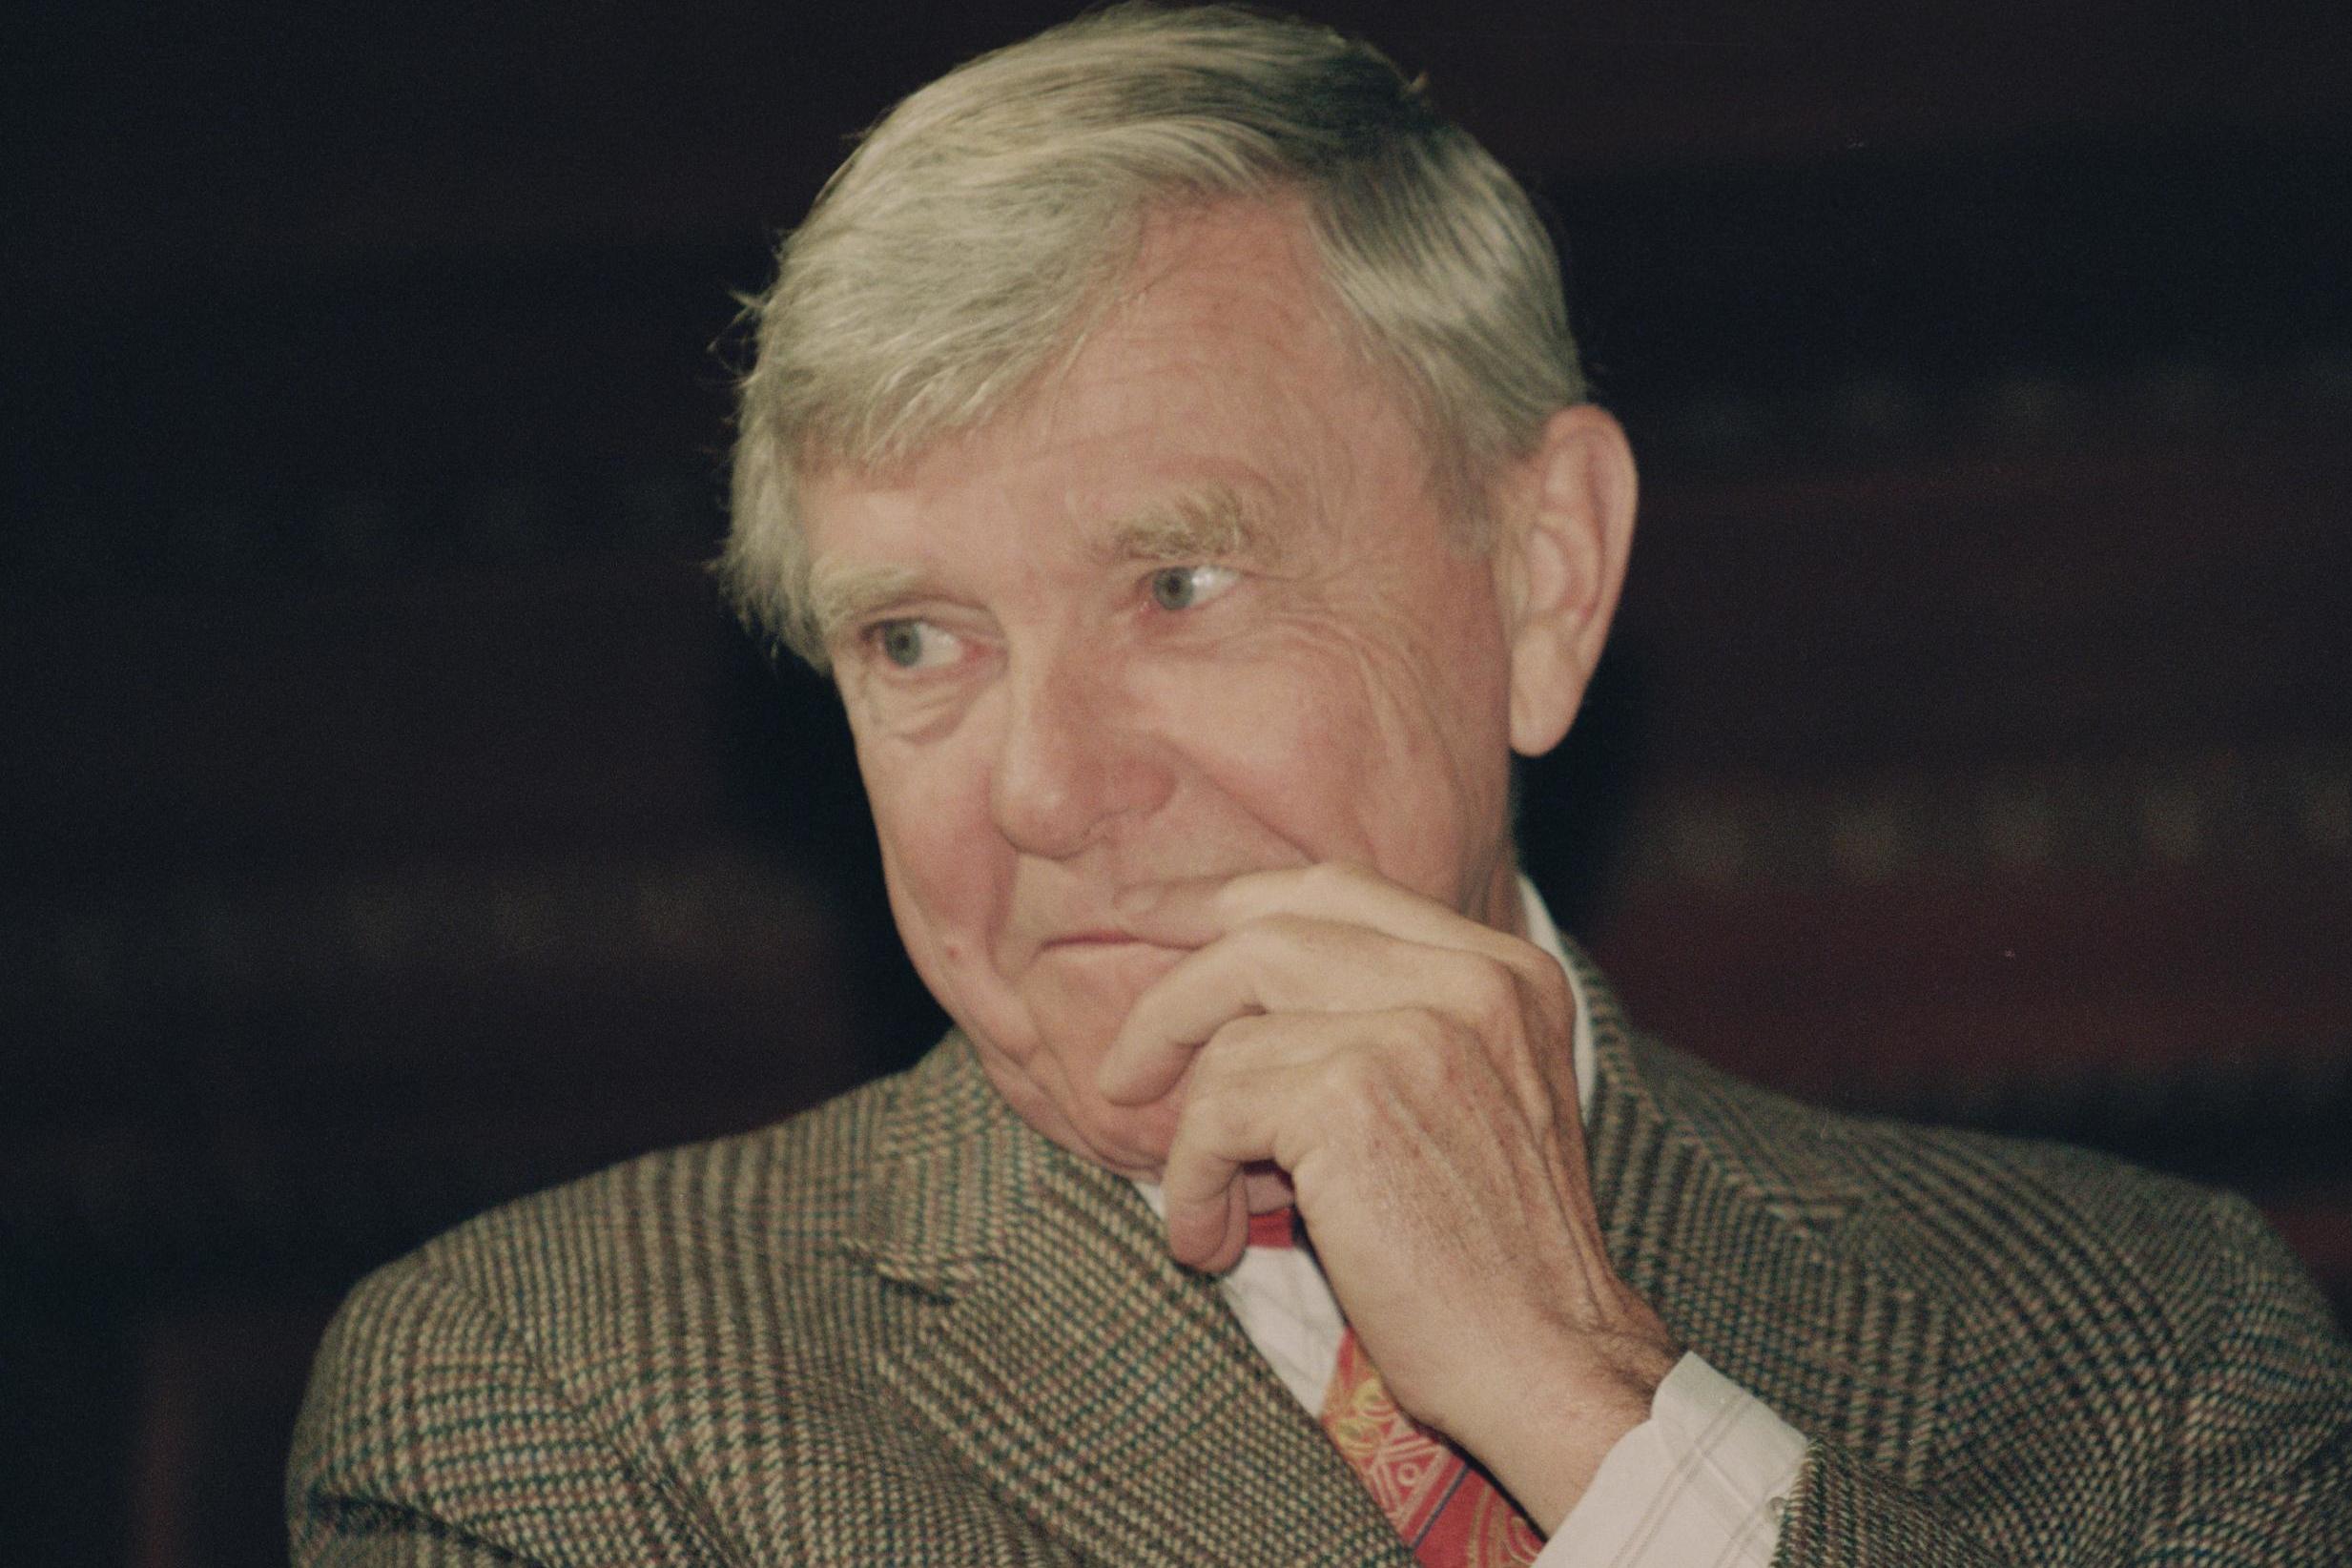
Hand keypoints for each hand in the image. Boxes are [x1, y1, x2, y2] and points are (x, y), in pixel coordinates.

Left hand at [1097, 862, 1680, 1529]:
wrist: (1549, 1361)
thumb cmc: (1492, 1259)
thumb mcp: (1470, 1102)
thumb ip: (1386, 1024)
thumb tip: (1229, 995)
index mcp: (1504, 971)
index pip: (1334, 890)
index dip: (1222, 902)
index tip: (1144, 917)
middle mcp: (1469, 982)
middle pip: (1265, 934)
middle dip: (1171, 997)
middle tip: (1120, 1069)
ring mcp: (1415, 1031)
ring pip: (1229, 1033)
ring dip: (1189, 1133)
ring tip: (1203, 1208)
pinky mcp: (1352, 1098)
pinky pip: (1215, 1111)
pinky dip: (1190, 1183)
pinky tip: (1212, 1243)